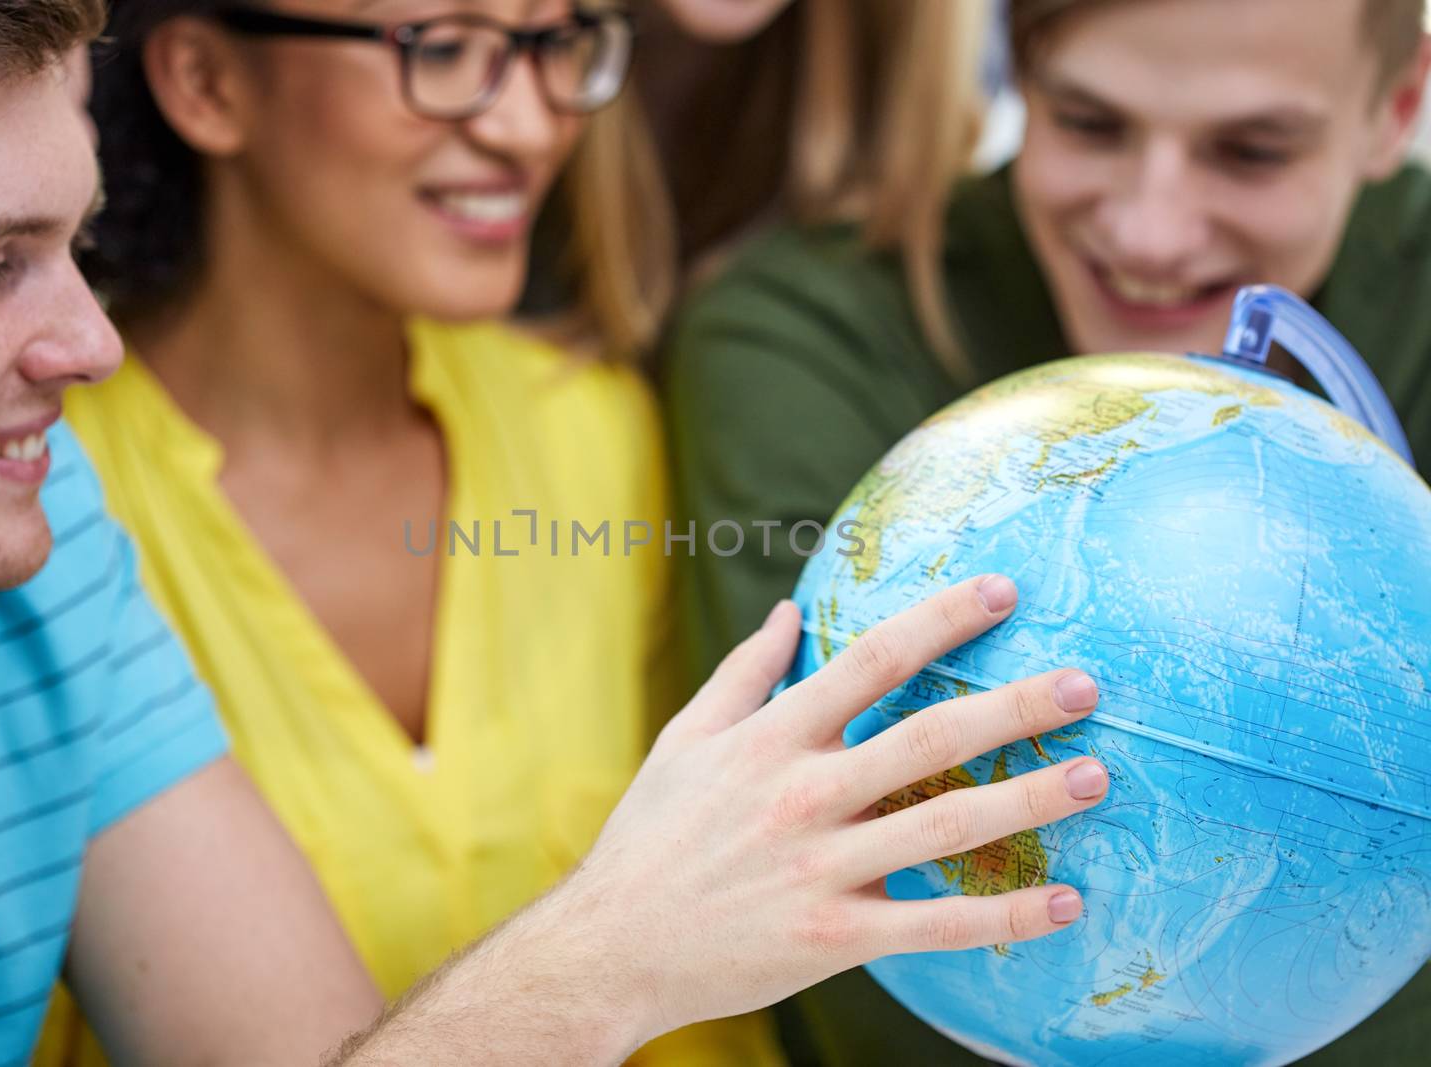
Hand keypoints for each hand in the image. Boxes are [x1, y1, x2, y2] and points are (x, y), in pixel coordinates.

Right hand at [564, 574, 1107, 1045]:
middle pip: (927, 739)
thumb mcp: (684, 739)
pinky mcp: (836, 938)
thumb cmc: (650, 836)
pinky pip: (935, 926)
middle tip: (1086, 685)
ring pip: (944, 828)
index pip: (870, 661)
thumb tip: (789, 611)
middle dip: (1012, 706)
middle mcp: (803, 796)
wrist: (611, 946)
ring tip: (1095, 777)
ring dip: (1028, 802)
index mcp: (770, 739)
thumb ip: (744, 674)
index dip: (941, 619)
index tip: (1002, 591)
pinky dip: (1003, 918)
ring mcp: (822, 869)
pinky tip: (1063, 903)